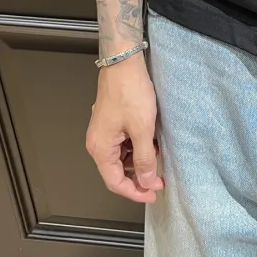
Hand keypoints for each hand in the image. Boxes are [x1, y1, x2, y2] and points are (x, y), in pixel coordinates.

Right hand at [86, 52, 163, 202]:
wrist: (123, 63)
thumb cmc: (130, 91)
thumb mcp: (143, 129)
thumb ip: (145, 158)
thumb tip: (147, 181)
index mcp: (100, 148)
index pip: (115, 183)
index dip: (135, 192)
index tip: (153, 193)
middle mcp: (97, 142)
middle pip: (116, 171)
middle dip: (138, 176)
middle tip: (159, 178)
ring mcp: (103, 130)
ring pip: (121, 156)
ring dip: (138, 159)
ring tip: (157, 154)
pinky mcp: (110, 120)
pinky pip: (123, 142)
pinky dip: (136, 145)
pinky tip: (150, 140)